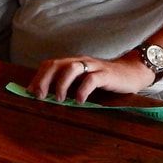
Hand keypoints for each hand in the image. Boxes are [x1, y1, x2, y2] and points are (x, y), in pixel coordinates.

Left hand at [27, 55, 154, 103]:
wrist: (133, 72)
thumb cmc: (106, 80)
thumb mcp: (84, 81)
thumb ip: (69, 85)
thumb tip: (48, 97)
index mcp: (73, 63)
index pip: (50, 64)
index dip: (38, 76)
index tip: (29, 92)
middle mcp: (81, 62)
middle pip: (57, 64)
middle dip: (44, 79)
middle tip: (39, 96)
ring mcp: (93, 66)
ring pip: (72, 68)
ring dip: (61, 84)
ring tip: (59, 99)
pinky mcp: (106, 74)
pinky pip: (92, 79)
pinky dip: (83, 90)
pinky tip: (79, 100)